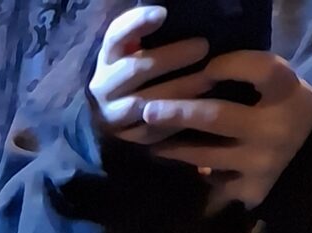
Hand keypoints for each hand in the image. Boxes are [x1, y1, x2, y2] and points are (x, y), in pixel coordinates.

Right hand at [88, 6, 214, 134]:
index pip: (116, 35)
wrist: (106, 112)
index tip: (163, 13)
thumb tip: (167, 13)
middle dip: (171, 58)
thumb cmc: (130, 68)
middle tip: (203, 47)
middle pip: (136, 70)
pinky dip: (173, 123)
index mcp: (108, 56)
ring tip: (207, 81)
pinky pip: (149, 133)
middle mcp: (104, 85)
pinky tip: (196, 112)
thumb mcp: (130, 46)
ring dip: (178, 92)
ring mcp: (111, 115)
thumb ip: (142, 31)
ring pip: (144, 105)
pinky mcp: (122, 139)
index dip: (138, 23)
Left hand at [135, 53, 311, 210]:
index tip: (205, 68)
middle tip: (147, 110)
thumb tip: (196, 73)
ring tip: (149, 141)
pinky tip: (174, 165)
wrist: (311, 160)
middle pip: (216, 116)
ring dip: (173, 148)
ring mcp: (261, 163)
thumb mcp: (278, 86)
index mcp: (287, 92)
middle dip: (177, 112)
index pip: (259, 70)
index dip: (230, 66)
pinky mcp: (251, 190)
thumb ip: (249, 76)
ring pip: (204, 155)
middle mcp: (274, 128)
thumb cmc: (285, 111)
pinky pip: (212, 182)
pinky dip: (193, 172)